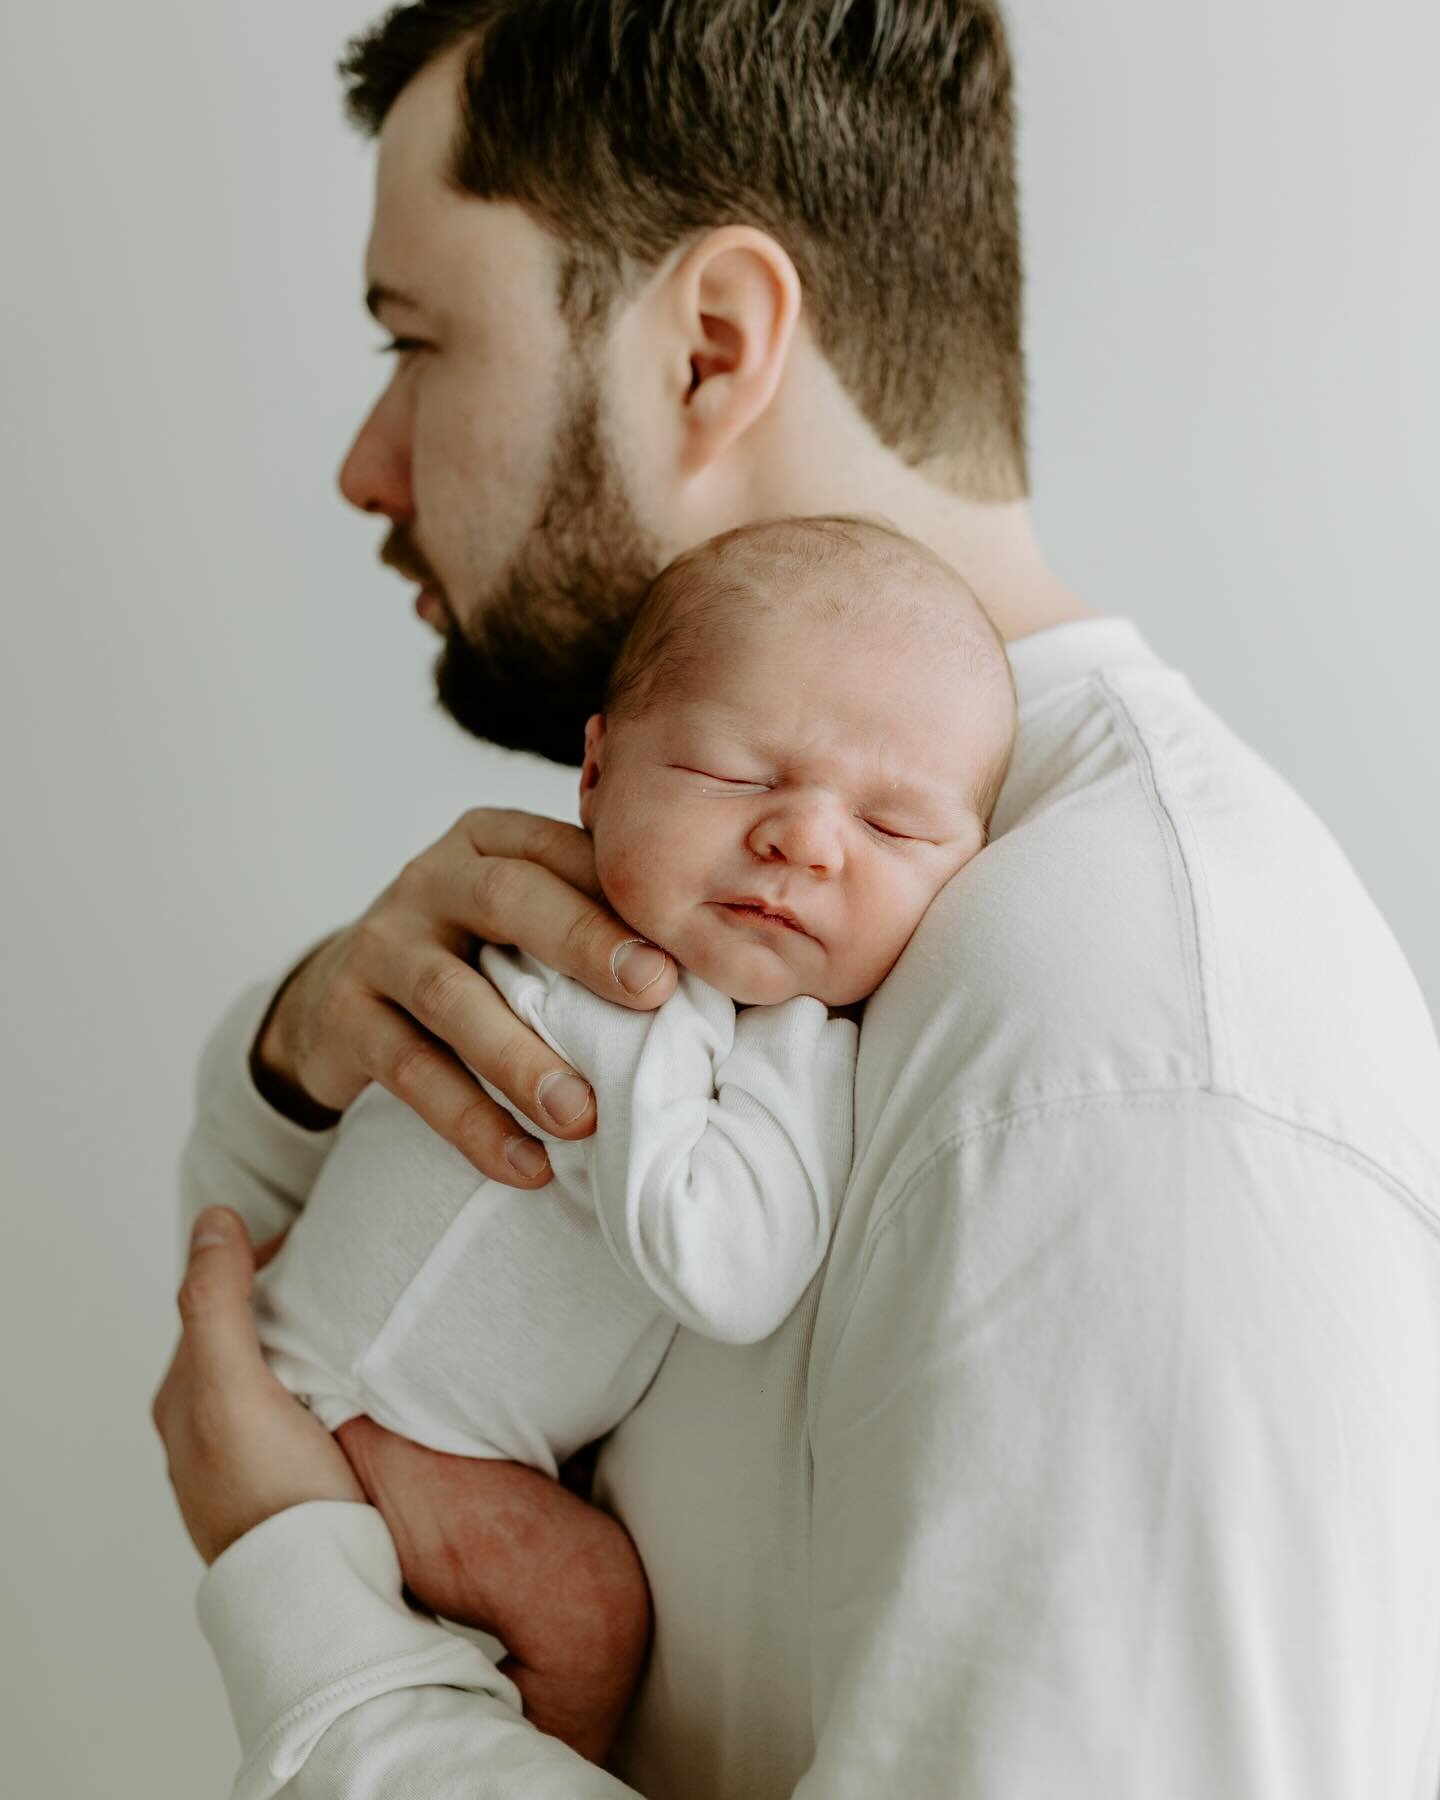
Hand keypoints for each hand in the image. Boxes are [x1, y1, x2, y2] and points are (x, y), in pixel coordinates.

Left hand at [151, 1208, 366, 1565]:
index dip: (259, 1259)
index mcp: (183, 1397)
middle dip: (286, 1296)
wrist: (317, 1588)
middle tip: (343, 1269)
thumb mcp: (234, 1387)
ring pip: (275, 1370)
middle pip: (244, 1333)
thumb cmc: (273, 1494)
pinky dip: (324, 1376)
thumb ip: (216, 1303)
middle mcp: (207, 1426)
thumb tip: (212, 1219)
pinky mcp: (294, 1477)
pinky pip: (303, 1404)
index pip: (215, 1299)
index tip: (315, 1238)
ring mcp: (252, 1455)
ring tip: (356, 1315)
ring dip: (308, 1337)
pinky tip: (358, 1377)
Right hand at [253, 809, 677, 1186]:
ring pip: (451, 996)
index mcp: (492, 841)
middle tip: (652, 996)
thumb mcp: (525, 919)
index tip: (683, 949)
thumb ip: (598, 918)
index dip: (621, 894)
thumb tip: (727, 961)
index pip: (561, 849)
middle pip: (507, 898)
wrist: (339, 998)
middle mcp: (433, 878)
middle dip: (582, 943)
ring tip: (583, 1116)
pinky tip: (528, 1167)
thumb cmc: (475, 955)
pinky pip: (412, 1072)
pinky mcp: (347, 1016)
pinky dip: (472, 1124)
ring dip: (522, 1059)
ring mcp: (383, 944)